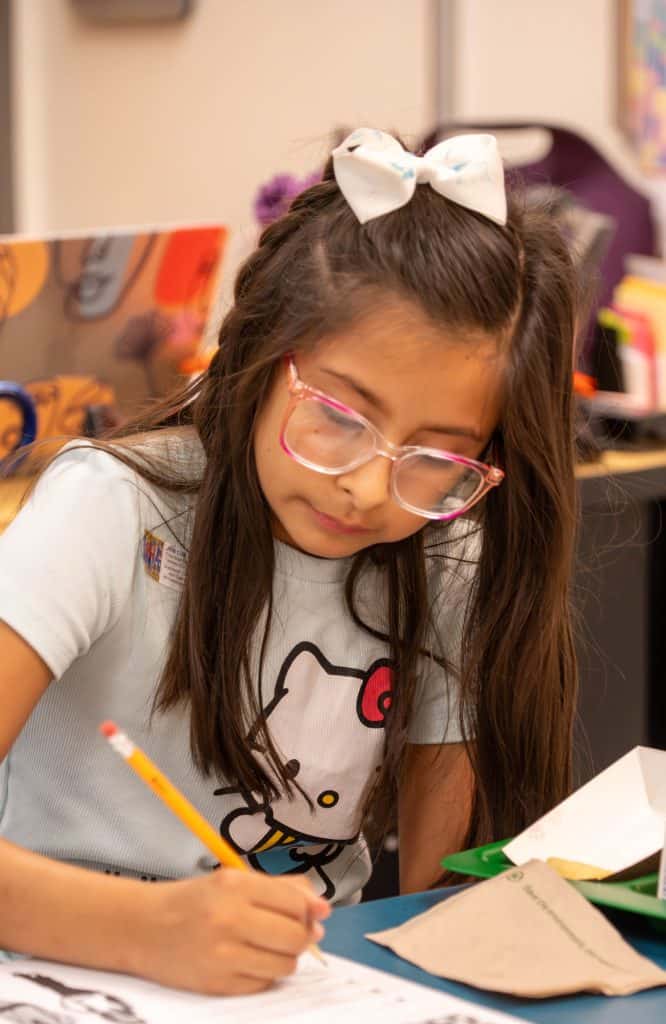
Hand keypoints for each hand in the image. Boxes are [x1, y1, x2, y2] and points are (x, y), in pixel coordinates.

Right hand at [134, 869, 330, 994]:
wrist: (142, 927)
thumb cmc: (194, 900)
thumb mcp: (234, 880)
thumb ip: (281, 889)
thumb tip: (323, 908)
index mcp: (235, 886)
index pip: (296, 903)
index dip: (307, 910)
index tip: (305, 912)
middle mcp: (229, 919)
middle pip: (295, 937)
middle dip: (300, 936)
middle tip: (288, 931)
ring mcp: (222, 956)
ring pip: (284, 965)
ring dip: (284, 957)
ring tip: (266, 945)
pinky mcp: (217, 985)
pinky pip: (263, 984)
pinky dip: (263, 973)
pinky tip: (248, 960)